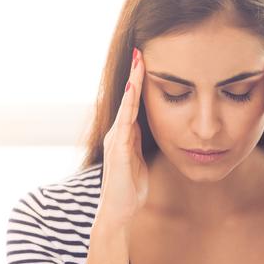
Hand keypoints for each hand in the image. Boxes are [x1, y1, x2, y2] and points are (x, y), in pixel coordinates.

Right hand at [97, 47, 148, 227]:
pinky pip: (125, 122)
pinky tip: (133, 90)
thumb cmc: (130, 189)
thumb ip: (140, 143)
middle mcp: (116, 134)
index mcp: (124, 136)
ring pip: (126, 106)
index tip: (145, 62)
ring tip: (138, 62)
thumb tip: (147, 128)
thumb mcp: (140, 160)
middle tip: (140, 51)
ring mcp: (116, 140)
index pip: (133, 104)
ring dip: (132, 83)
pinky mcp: (118, 150)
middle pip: (127, 99)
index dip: (139, 84)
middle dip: (134, 75)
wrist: (118, 212)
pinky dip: (129, 105)